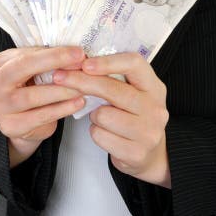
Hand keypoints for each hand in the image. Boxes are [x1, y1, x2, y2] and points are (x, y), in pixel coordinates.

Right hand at [0, 46, 85, 166]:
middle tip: (80, 64)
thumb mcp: (31, 71)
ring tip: (83, 87)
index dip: (52, 53)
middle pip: (22, 68)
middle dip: (53, 63)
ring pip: (32, 96)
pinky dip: (61, 109)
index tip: (77, 52)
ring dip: (61, 90)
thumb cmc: (29, 90)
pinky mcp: (10, 126)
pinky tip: (78, 103)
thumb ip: (44, 61)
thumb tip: (74, 54)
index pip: (24, 54)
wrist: (19, 122)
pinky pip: (40, 116)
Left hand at [53, 52, 170, 187]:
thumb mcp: (129, 91)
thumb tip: (73, 62)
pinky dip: (96, 133)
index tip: (85, 63)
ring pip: (103, 115)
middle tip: (59, 77)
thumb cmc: (130, 114)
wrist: (149, 153)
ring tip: (101, 117)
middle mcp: (155, 108)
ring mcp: (149, 132)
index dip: (107, 62)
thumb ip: (111, 77)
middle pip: (113, 89)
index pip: (134, 64)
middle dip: (82, 82)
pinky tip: (105, 132)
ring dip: (93, 115)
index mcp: (153, 86)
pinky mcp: (137, 153)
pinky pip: (100, 135)